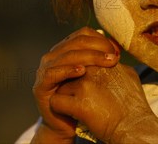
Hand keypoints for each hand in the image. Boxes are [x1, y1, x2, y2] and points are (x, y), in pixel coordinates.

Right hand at [31, 27, 120, 142]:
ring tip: (106, 62)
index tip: (117, 51)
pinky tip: (82, 71)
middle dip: (98, 48)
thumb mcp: (93, 75)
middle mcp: (53, 55)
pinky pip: (53, 73)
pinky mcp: (40, 85)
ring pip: (67, 56)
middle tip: (114, 57)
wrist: (65, 123)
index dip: (100, 39)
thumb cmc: (82, 98)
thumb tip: (117, 46)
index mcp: (64, 49)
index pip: (82, 34)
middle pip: (76, 43)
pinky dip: (68, 70)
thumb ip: (100, 60)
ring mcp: (44, 69)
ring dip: (89, 57)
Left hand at [53, 63, 157, 142]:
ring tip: (70, 103)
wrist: (134, 127)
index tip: (78, 79)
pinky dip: (58, 107)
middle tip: (72, 91)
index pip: (81, 58)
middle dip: (68, 80)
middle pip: (69, 70)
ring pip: (61, 85)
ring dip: (63, 93)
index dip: (77, 69)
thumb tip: (113, 59)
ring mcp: (84, 86)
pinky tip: (66, 112)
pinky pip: (56, 102)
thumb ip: (117, 66)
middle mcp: (93, 71)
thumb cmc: (134, 105)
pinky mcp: (78, 104)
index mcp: (103, 63)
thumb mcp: (130, 76)